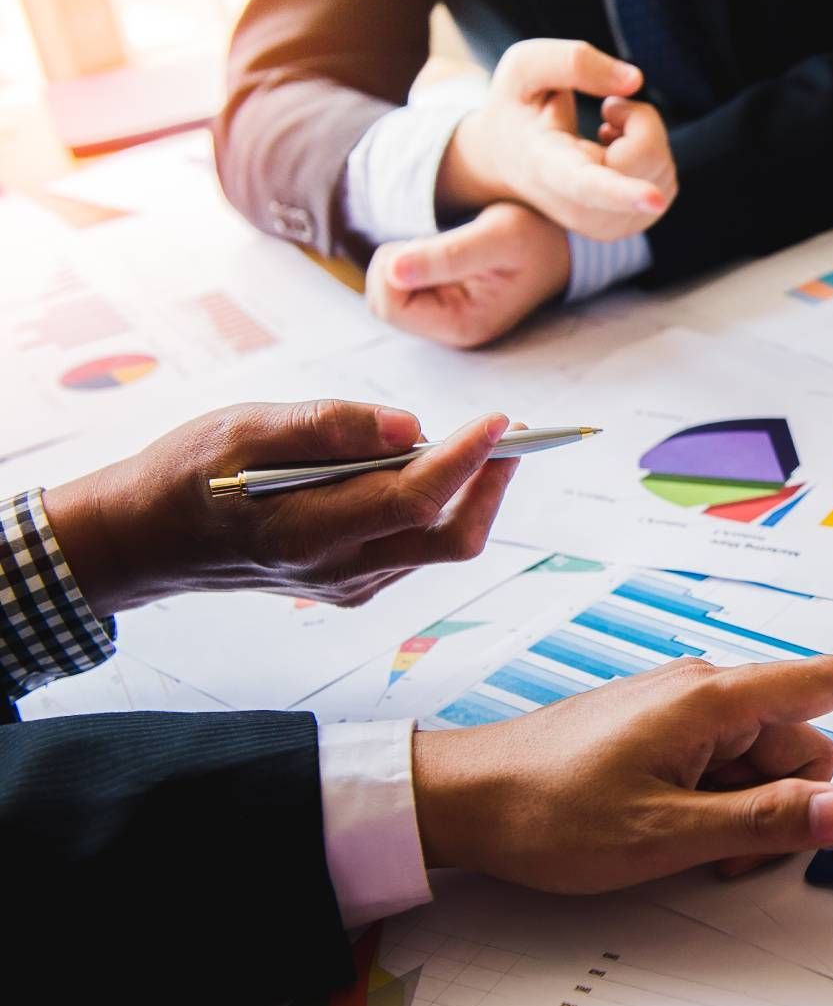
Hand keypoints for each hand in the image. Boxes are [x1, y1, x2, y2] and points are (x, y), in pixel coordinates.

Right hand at [41, 401, 519, 615]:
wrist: (148, 538)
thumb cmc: (190, 472)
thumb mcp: (247, 427)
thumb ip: (331, 427)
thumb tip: (412, 426)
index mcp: (308, 532)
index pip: (415, 501)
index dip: (467, 460)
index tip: (500, 420)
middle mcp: (339, 571)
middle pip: (451, 538)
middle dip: (492, 483)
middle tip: (511, 431)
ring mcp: (349, 585)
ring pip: (438, 545)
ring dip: (469, 493)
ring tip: (476, 439)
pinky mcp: (353, 584)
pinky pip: (415, 548)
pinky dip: (435, 507)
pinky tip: (424, 467)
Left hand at [366, 202, 569, 347]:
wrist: (560, 244)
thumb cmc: (536, 237)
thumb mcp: (498, 236)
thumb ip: (447, 255)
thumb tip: (392, 271)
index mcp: (463, 324)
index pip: (388, 306)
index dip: (393, 267)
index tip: (429, 244)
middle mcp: (452, 331)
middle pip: (381, 303)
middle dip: (394, 265)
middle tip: (436, 244)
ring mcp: (447, 321)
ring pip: (387, 295)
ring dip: (402, 263)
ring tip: (446, 249)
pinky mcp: (445, 307)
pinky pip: (400, 289)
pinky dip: (410, 265)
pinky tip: (444, 258)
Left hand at [411, 657, 832, 891]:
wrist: (461, 799)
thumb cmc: (548, 811)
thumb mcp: (666, 835)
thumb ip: (765, 821)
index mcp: (711, 699)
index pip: (828, 682)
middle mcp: (703, 691)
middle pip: (797, 741)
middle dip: (790, 801)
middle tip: (733, 855)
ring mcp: (679, 710)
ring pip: (760, 761)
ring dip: (749, 811)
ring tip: (689, 850)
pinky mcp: (660, 730)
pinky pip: (721, 764)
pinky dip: (718, 803)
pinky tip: (673, 834)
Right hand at [437, 38, 673, 239]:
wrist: (505, 161)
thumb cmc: (517, 108)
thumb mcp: (525, 67)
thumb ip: (574, 61)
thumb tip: (634, 82)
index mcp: (548, 167)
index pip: (587, 185)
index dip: (623, 192)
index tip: (653, 200)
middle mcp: (577, 207)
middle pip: (646, 154)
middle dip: (638, 117)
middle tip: (607, 108)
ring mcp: (604, 226)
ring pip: (662, 170)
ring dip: (644, 137)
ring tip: (605, 133)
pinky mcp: (628, 227)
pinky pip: (667, 183)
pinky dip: (652, 157)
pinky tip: (617, 155)